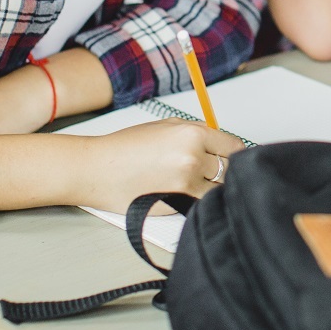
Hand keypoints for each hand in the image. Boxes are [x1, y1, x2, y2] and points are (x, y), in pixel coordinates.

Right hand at [75, 119, 244, 213]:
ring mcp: (187, 182)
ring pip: (219, 188)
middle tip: (208, 171)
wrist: (96, 169)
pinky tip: (186, 194)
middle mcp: (193, 156)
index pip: (234, 146)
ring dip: (212, 187)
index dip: (234, 153)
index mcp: (192, 133)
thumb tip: (220, 141)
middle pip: (230, 168)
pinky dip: (200, 200)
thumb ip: (196, 132)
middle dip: (223, 170)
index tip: (231, 159)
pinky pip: (203, 203)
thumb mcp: (164, 126)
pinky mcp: (178, 203)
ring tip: (193, 183)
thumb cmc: (125, 148)